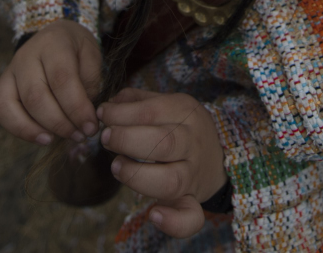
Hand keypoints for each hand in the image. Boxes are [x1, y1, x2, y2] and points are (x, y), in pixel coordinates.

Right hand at [0, 19, 101, 144]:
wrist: (59, 34)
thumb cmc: (78, 51)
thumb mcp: (92, 58)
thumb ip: (89, 84)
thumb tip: (83, 118)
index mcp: (52, 44)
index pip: (61, 79)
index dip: (77, 108)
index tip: (91, 127)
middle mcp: (24, 57)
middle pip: (34, 96)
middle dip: (58, 123)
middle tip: (79, 135)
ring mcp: (7, 71)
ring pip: (6, 104)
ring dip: (27, 129)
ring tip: (49, 141)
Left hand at [98, 88, 227, 237]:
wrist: (219, 158)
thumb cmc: (180, 128)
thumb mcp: (166, 105)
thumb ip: (137, 101)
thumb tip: (107, 106)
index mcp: (185, 113)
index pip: (151, 111)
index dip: (121, 114)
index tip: (102, 115)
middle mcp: (192, 143)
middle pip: (164, 143)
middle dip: (127, 140)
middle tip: (106, 138)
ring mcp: (193, 175)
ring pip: (171, 180)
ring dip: (137, 176)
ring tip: (116, 166)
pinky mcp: (193, 201)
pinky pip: (191, 217)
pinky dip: (173, 221)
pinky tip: (154, 215)